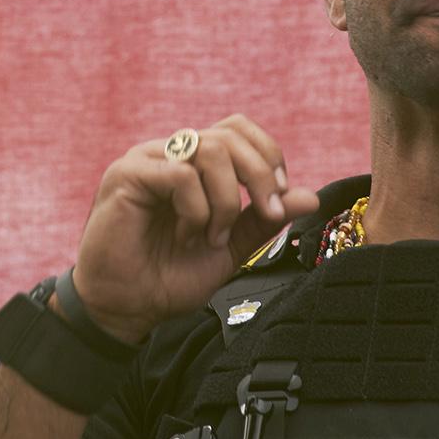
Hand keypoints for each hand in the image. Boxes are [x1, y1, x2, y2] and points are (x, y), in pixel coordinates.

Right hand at [71, 115, 319, 343]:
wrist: (126, 308)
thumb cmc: (170, 277)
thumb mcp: (231, 247)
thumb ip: (264, 219)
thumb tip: (312, 197)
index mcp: (194, 163)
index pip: (239, 130)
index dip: (268, 157)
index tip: (277, 202)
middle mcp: (171, 153)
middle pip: (230, 135)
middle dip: (260, 176)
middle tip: (267, 215)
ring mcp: (147, 160)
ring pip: (210, 149)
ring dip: (225, 201)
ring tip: (212, 238)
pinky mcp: (126, 175)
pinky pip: (180, 173)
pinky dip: (196, 209)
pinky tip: (185, 236)